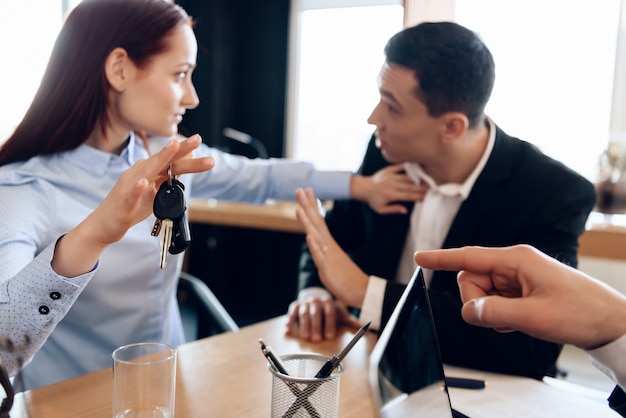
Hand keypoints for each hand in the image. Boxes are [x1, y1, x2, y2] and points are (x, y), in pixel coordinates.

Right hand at [52, 135, 213, 276]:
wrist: (104, 224)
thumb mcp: (155, 192)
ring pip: (148, 171)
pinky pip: (132, 194)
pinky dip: (138, 188)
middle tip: (198, 139)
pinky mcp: (124, 202)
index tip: (199, 139)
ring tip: (174, 146)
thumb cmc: (131, 206)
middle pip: (163, 160)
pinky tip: (145, 182)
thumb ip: (169, 178)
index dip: (184, 150)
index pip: (170, 159)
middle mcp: (139, 174)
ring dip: (162, 158)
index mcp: (148, 171)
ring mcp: (130, 186)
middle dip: (180, 149)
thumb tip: (186, 163)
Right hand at [285, 289, 360, 340]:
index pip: (329, 313)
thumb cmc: (328, 310)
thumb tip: (362, 326)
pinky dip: (289, 322)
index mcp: (328, 302)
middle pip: (316, 314)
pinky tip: (288, 330)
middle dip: (316, 327)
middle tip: (316, 340)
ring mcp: (304, 303)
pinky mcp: (294, 306)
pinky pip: (291, 313)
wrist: (314, 299)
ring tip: (306, 338)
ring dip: (304, 326)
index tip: (329, 336)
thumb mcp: (338, 313)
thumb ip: (349, 320)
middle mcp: (316, 300)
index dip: (329, 325)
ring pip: (303, 314)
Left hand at [295, 188, 368, 307]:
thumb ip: (322, 250)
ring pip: (316, 236)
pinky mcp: (328, 268)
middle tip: (299, 189)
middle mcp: (328, 245)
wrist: (360, 290)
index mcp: (328, 243)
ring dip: (307, 222)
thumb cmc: (345, 276)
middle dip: (307, 205)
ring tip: (299, 208)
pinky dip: (314, 247)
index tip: (307, 189)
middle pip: (316, 222)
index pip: (319, 219)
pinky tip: (309, 237)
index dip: (312, 204)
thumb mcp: (330, 260)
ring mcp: (328, 256)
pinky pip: (320, 256)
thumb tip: (315, 242)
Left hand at [351, 163, 427, 214]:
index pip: (408, 196)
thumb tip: (406, 210)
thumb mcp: (381, 209)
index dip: (418, 197)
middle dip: (422, 188)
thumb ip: (393, 209)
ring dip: (418, 178)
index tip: (427, 197)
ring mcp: (391, 176)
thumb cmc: (373, 200)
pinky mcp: (388, 170)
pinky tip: (417, 167)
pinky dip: (409, 167)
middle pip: (410, 186)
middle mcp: (392, 185)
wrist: (363, 187)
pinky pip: (400, 167)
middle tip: (432, 188)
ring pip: (407, 177)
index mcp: (391, 195)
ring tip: (428, 180)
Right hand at [414, 244, 625, 349]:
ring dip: (491, 311)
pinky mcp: (521, 292)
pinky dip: (499, 315)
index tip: (419, 258)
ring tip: (518, 320)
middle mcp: (513, 265)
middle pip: (471, 280)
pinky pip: (494, 302)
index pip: (468, 257)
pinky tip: (520, 321)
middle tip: (502, 318)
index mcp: (516, 259)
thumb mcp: (535, 316)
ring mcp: (517, 279)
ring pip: (481, 294)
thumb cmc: (580, 312)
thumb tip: (468, 311)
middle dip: (477, 301)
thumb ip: (495, 313)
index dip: (441, 259)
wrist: (609, 323)